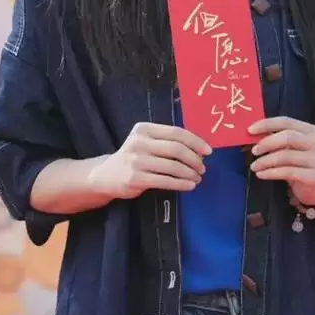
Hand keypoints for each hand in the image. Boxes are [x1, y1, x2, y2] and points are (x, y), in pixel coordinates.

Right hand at [90, 123, 212, 200]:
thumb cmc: (133, 157)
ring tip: (197, 178)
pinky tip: (189, 186)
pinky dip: (181, 184)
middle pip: (176, 149)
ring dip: (190, 173)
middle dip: (194, 159)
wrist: (106, 175)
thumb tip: (199, 150)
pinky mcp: (136, 178)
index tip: (208, 151)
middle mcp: (139, 142)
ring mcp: (137, 160)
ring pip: (173, 166)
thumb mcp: (145, 142)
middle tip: (203, 168)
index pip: (176, 132)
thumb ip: (166, 142)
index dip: (195, 141)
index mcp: (144, 129)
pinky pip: (165, 181)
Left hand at [248, 116, 314, 207]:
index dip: (267, 124)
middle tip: (254, 151)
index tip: (250, 130)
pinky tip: (261, 174)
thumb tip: (251, 134)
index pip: (286, 122)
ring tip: (254, 166)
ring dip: (266, 161)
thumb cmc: (300, 163)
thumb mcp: (290, 148)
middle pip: (288, 137)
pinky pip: (287, 172)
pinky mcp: (313, 176)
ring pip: (286, 156)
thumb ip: (276, 138)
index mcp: (310, 130)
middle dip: (266, 143)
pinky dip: (271, 173)